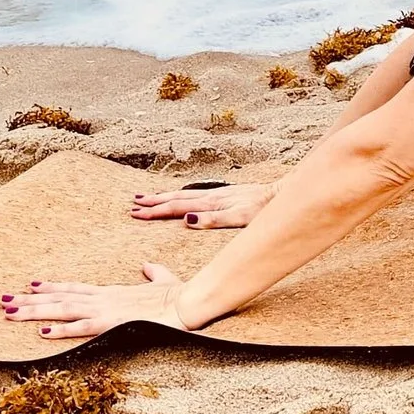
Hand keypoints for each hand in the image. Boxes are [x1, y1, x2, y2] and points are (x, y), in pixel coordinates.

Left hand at [0, 263, 189, 340]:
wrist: (189, 301)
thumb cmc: (180, 292)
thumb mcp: (164, 280)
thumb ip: (154, 273)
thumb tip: (148, 264)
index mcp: (114, 292)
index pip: (76, 288)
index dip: (53, 288)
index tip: (32, 286)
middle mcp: (103, 298)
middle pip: (60, 298)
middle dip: (30, 300)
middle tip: (3, 300)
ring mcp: (105, 310)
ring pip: (62, 310)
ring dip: (34, 312)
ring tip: (8, 312)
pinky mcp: (112, 323)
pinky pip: (81, 327)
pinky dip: (61, 329)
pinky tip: (41, 331)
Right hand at [130, 179, 273, 228]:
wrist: (280, 194)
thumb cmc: (262, 209)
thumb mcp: (240, 218)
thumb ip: (214, 219)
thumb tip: (187, 219)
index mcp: (211, 203)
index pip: (176, 207)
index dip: (155, 211)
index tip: (136, 212)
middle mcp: (211, 196)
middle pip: (176, 199)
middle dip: (154, 202)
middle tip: (133, 204)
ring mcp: (218, 194)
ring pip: (184, 195)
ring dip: (164, 197)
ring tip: (147, 197)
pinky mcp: (225, 194)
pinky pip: (195, 194)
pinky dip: (181, 196)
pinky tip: (180, 197)